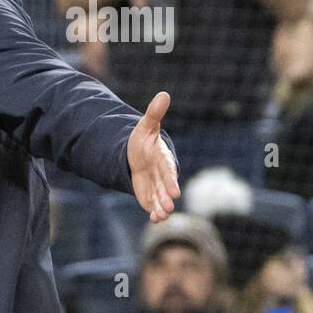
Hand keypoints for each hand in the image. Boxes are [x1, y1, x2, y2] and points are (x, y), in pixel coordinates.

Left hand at [127, 91, 180, 222]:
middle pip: (164, 187)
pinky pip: (152, 203)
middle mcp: (161, 174)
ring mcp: (156, 185)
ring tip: (161, 216)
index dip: (170, 180)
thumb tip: (164, 94)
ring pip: (160, 198)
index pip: (167, 170)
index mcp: (162, 158)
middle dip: (166, 197)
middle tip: (169, 207)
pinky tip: (154, 218)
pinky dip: (153, 211)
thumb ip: (154, 114)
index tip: (175, 192)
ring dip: (161, 207)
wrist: (136, 154)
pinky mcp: (149, 194)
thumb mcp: (145, 126)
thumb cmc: (143, 140)